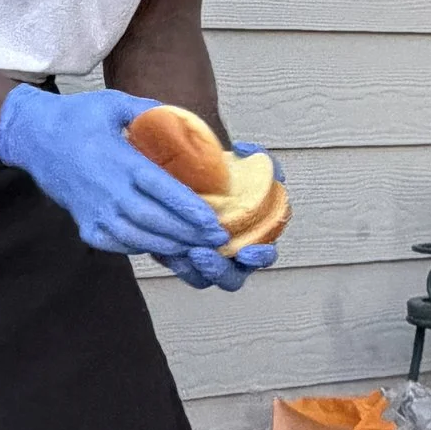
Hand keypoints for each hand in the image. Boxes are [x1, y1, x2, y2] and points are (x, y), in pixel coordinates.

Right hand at [0, 84, 231, 262]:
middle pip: (155, 220)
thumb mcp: (113, 102)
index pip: (162, 189)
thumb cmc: (76, 117)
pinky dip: (141, 248)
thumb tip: (183, 118)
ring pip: (138, 238)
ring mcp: (95, 211)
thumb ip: (149, 110)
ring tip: (196, 247)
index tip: (213, 220)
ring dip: (169, 245)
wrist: (33, 137)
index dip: (189, 208)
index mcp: (120, 161)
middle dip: (189, 234)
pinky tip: (160, 246)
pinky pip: (117, 244)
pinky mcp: (85, 224)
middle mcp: (108, 191)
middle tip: (216, 240)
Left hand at [156, 140, 283, 290]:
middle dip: (220, 270)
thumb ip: (253, 154)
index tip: (247, 251)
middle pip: (234, 277)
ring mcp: (211, 258)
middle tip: (201, 254)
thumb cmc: (223, 173)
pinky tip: (165, 251)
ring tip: (183, 252)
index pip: (265, 255)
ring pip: (206, 278)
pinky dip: (177, 263)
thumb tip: (243, 150)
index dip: (260, 256)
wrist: (187, 176)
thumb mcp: (241, 159)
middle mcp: (235, 252)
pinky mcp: (186, 258)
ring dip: (196, 270)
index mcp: (256, 234)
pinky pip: (184, 271)